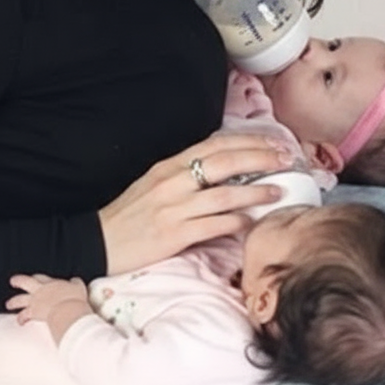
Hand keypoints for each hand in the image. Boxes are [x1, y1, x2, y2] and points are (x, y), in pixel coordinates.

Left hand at [6, 274, 92, 342]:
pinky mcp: (33, 312)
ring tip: (9, 304)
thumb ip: (75, 283)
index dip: (37, 278)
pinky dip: (21, 319)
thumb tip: (75, 281)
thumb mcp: (78, 287)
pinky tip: (20, 322)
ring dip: (13, 302)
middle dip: (18, 281)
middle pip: (25, 282)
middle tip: (13, 281)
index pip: (41, 277)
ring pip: (20, 299)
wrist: (68, 309)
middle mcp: (40, 290)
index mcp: (51, 283)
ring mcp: (35, 301)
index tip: (35, 278)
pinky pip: (24, 316)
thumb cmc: (74, 299)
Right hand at [97, 132, 291, 275]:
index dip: (249, 142)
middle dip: (261, 159)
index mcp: (169, 166)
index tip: (274, 144)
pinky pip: (213, 225)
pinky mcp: (174, 234)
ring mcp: (173, 208)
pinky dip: (237, 222)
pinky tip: (252, 222)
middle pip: (225, 162)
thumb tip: (224, 171)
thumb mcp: (154, 184)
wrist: (98, 241)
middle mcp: (172, 182)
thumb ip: (186, 175)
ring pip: (225, 194)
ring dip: (256, 192)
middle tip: (287, 160)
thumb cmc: (130, 215)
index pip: (216, 145)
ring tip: (278, 191)